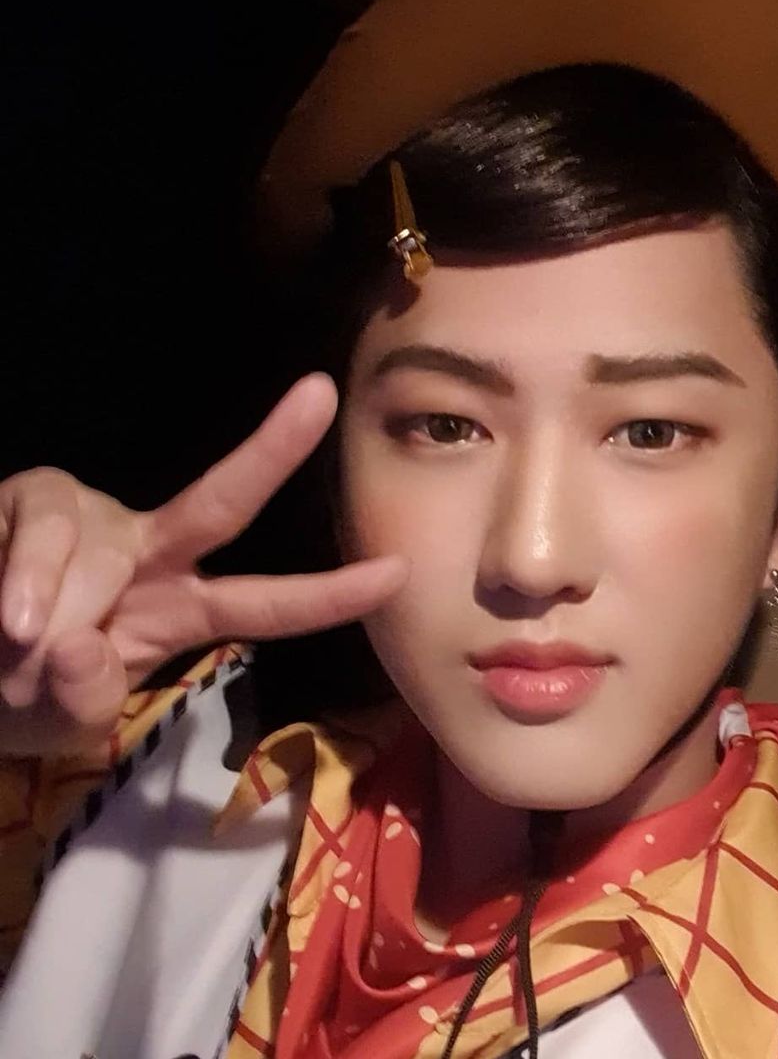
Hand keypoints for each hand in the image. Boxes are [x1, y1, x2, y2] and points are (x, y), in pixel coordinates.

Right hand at [0, 373, 408, 755]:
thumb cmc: (19, 693)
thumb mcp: (63, 724)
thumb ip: (84, 704)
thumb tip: (84, 647)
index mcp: (181, 610)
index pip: (265, 603)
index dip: (329, 594)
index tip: (399, 573)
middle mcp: (154, 554)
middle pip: (222, 501)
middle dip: (275, 449)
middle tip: (323, 393)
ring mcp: (96, 522)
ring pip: (102, 544)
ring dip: (59, 607)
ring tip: (20, 644)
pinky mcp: (35, 499)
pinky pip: (45, 528)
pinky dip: (22, 578)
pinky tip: (7, 613)